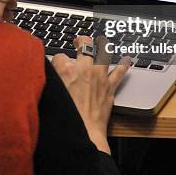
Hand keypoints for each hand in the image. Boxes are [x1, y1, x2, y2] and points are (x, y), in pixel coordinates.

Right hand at [51, 36, 130, 154]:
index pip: (60, 56)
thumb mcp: (51, 92)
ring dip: (101, 48)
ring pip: (104, 53)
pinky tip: (126, 60)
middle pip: (85, 45)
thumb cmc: (66, 116)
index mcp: (66, 70)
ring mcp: (99, 77)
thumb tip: (49, 70)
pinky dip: (123, 65)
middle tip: (79, 41)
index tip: (58, 65)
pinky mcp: (109, 88)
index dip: (58, 60)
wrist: (84, 132)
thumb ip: (51, 78)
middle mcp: (84, 70)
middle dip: (82, 41)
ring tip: (101, 43)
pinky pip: (119, 72)